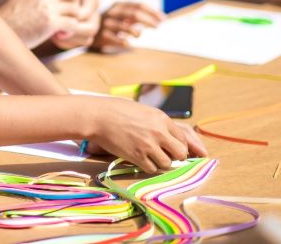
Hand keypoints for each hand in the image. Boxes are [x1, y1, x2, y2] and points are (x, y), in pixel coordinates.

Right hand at [0, 0, 99, 48]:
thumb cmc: (8, 21)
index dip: (62, 2)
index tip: (56, 14)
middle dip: (71, 9)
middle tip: (64, 21)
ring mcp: (47, 6)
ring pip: (76, 9)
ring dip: (71, 20)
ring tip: (61, 30)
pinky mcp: (50, 22)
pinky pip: (73, 24)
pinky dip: (70, 31)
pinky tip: (58, 36)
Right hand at [83, 97, 207, 172]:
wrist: (98, 116)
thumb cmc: (118, 110)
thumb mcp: (143, 110)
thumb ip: (158, 122)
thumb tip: (169, 135)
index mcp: (161, 118)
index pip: (183, 138)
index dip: (179, 144)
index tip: (172, 147)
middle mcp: (158, 132)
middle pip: (180, 153)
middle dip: (175, 156)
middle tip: (165, 154)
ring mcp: (148, 145)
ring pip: (167, 164)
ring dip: (160, 162)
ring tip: (150, 156)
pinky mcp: (136, 156)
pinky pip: (152, 169)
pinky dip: (148, 166)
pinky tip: (140, 159)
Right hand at [93, 1, 163, 49]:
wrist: (88, 29)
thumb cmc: (111, 22)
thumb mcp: (123, 16)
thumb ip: (138, 16)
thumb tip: (160, 18)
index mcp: (119, 5)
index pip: (138, 5)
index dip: (152, 12)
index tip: (163, 19)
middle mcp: (113, 12)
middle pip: (133, 14)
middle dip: (148, 20)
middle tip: (157, 27)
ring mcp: (107, 23)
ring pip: (123, 25)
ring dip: (135, 31)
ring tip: (139, 35)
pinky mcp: (102, 35)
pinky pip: (113, 38)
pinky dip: (122, 41)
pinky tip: (128, 43)